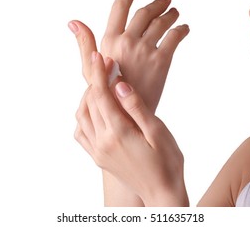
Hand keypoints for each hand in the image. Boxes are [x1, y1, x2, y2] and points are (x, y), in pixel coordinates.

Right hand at [69, 0, 188, 112]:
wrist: (126, 116)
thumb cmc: (107, 94)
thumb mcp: (90, 70)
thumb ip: (85, 44)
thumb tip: (73, 22)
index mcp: (109, 41)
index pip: (119, 7)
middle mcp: (127, 42)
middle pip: (145, 12)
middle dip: (158, 3)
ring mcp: (145, 51)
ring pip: (161, 22)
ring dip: (171, 14)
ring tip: (176, 12)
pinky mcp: (162, 62)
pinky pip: (175, 37)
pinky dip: (181, 29)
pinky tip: (184, 29)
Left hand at [75, 52, 188, 205]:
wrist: (162, 194)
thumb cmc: (167, 162)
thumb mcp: (157, 132)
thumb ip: (136, 107)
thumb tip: (119, 84)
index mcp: (118, 133)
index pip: (101, 95)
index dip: (99, 73)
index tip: (98, 55)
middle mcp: (102, 142)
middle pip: (90, 103)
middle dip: (95, 80)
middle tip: (104, 64)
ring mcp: (98, 152)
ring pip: (82, 116)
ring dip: (88, 96)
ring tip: (101, 83)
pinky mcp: (98, 158)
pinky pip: (82, 133)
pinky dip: (84, 116)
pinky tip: (95, 109)